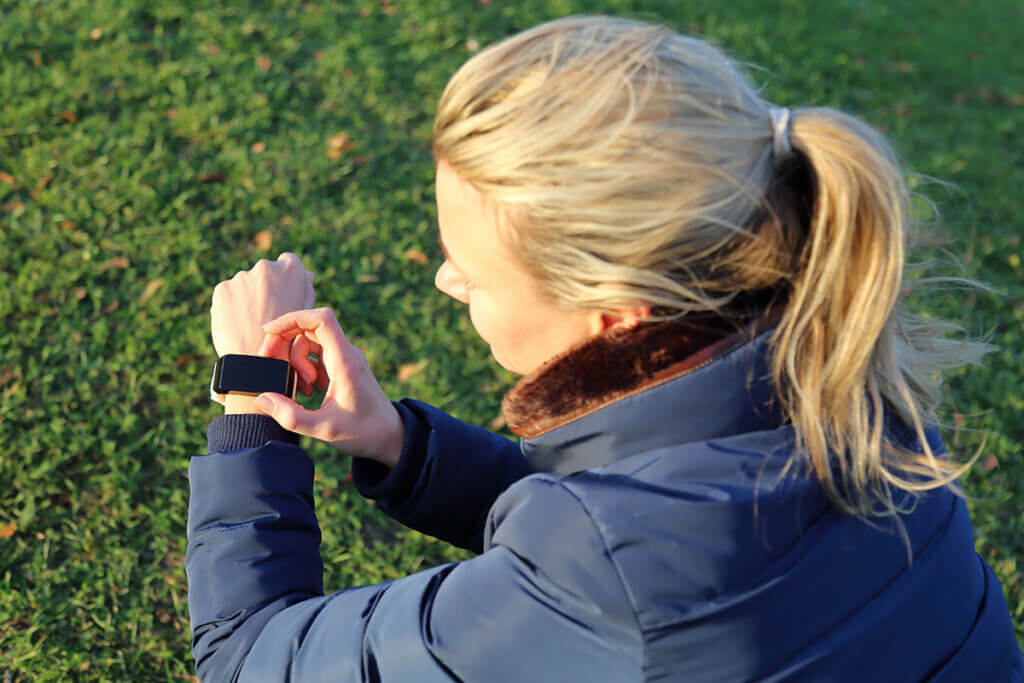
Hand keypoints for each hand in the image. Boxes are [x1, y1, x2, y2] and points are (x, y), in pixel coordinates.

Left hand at [210, 253, 315, 402]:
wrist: (258, 363)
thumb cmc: (288, 341)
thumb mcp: (305, 314)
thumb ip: (306, 290)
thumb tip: (306, 274)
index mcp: (292, 270)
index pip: (288, 262)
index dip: (285, 278)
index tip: (282, 293)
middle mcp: (267, 268)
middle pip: (265, 272)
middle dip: (264, 288)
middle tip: (265, 313)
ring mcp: (242, 277)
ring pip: (244, 285)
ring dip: (246, 297)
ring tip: (250, 324)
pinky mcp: (222, 289)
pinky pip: (227, 295)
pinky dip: (230, 307)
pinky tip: (237, 324)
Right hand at [253, 307, 404, 467]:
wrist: (389, 436)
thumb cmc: (364, 433)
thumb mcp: (324, 430)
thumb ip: (291, 416)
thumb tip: (263, 400)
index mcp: (345, 361)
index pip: (321, 319)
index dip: (293, 318)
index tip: (269, 332)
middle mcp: (345, 354)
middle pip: (308, 329)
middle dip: (284, 343)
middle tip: (271, 366)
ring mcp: (343, 359)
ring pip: (308, 343)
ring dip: (294, 361)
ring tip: (300, 390)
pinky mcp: (340, 368)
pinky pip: (314, 357)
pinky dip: (303, 369)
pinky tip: (306, 392)